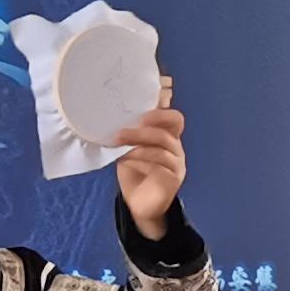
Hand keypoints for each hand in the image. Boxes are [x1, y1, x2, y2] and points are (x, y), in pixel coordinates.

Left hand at [113, 81, 187, 237]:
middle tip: (134, 119)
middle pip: (175, 120)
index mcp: (165, 134)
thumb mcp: (127, 148)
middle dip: (155, 116)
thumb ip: (128, 131)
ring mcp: (177, 160)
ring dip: (140, 137)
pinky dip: (142, 156)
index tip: (161, 85)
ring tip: (120, 139)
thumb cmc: (133, 173)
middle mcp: (174, 144)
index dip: (166, 98)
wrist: (138, 205)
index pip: (169, 110)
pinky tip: (127, 156)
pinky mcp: (174, 176)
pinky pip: (161, 161)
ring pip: (164, 140)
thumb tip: (112, 110)